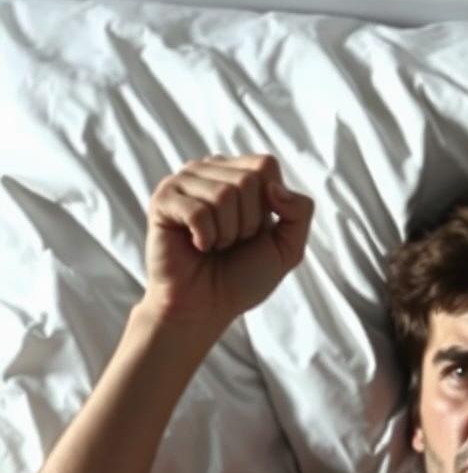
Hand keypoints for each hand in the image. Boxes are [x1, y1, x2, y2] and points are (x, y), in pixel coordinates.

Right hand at [141, 154, 313, 325]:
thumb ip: (300, 212)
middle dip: (249, 223)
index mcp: (238, 173)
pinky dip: (205, 237)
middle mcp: (209, 169)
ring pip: (224, 194)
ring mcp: (182, 181)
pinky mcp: (162, 200)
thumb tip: (273, 187)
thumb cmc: (243, 276)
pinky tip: (197, 246)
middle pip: (248, 180)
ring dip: (227, 233)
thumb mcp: (288, 246)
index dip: (270, 205)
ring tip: (214, 244)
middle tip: (231, 242)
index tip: (255, 230)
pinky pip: (198, 212)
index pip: (266, 165)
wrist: (206, 306)